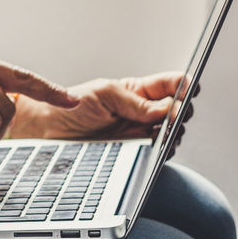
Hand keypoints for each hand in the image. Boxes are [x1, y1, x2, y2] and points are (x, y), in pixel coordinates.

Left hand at [13, 71, 188, 141]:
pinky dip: (163, 150)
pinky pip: (159, 153)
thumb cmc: (70, 106)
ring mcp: (140, 133)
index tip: (189, 89)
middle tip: (174, 115)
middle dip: (182, 111)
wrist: (48, 132)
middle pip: (179, 109)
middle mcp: (143, 112)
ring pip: (173, 133)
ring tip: (165, 132)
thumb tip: (165, 108)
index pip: (170, 84)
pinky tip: (158, 147)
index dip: (184, 85)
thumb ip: (134, 102)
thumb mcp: (103, 94)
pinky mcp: (135, 153)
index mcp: (137, 91)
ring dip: (174, 132)